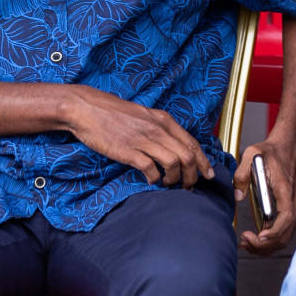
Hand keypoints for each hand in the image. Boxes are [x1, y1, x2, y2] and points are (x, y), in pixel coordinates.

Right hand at [65, 85, 212, 187]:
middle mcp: (158, 129)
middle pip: (187, 155)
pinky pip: (151, 169)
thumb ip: (160, 129)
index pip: (192, 142)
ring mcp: (143, 140)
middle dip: (192, 175)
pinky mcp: (128, 151)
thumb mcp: (144, 116)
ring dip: (175, 179)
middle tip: (189, 187)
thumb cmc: (114, 114)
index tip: (208, 174)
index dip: (203, 161)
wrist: (87, 109)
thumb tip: (174, 147)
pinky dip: (155, 179)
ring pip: (173, 163)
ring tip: (169, 185)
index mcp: (164, 120)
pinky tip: (152, 181)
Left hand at [234, 132, 295, 254]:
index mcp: (287, 190)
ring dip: (266, 246)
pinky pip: (283, 232)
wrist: (288, 147)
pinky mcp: (292, 210)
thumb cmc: (271, 151)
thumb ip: (242, 174)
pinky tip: (254, 238)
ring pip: (285, 237)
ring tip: (246, 242)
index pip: (285, 218)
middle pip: (285, 234)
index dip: (272, 233)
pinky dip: (269, 240)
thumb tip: (237, 196)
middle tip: (244, 242)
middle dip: (264, 245)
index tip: (256, 237)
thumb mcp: (252, 154)